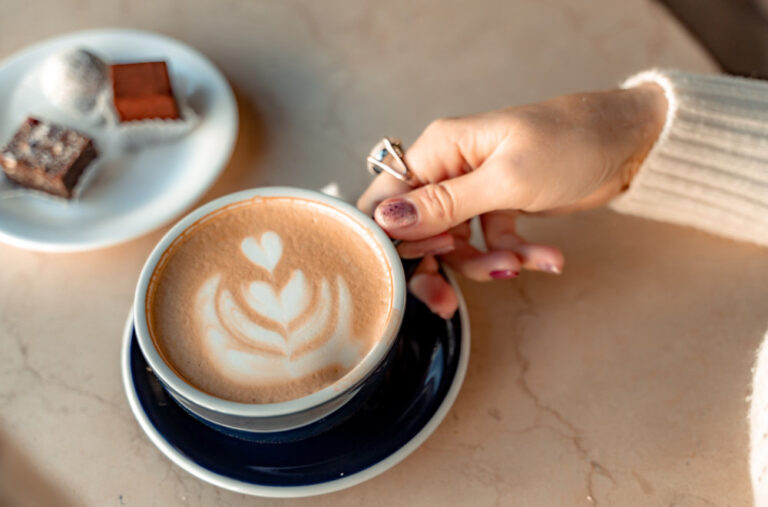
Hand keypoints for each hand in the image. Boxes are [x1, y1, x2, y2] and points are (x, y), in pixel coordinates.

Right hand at [358, 84, 666, 317]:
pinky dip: (513, 255)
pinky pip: (489, 243)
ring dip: (484, 264)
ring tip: (519, 265)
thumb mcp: (505, 179)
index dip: (391, 238)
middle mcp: (448, 169)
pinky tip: (547, 258)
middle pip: (416, 230)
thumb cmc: (570, 143)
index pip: (386, 198)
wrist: (630, 144)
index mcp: (438, 150)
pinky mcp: (499, 207)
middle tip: (447, 302)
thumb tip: (386, 218)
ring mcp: (474, 190)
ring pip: (454, 244)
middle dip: (436, 266)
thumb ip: (444, 204)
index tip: (416, 265)